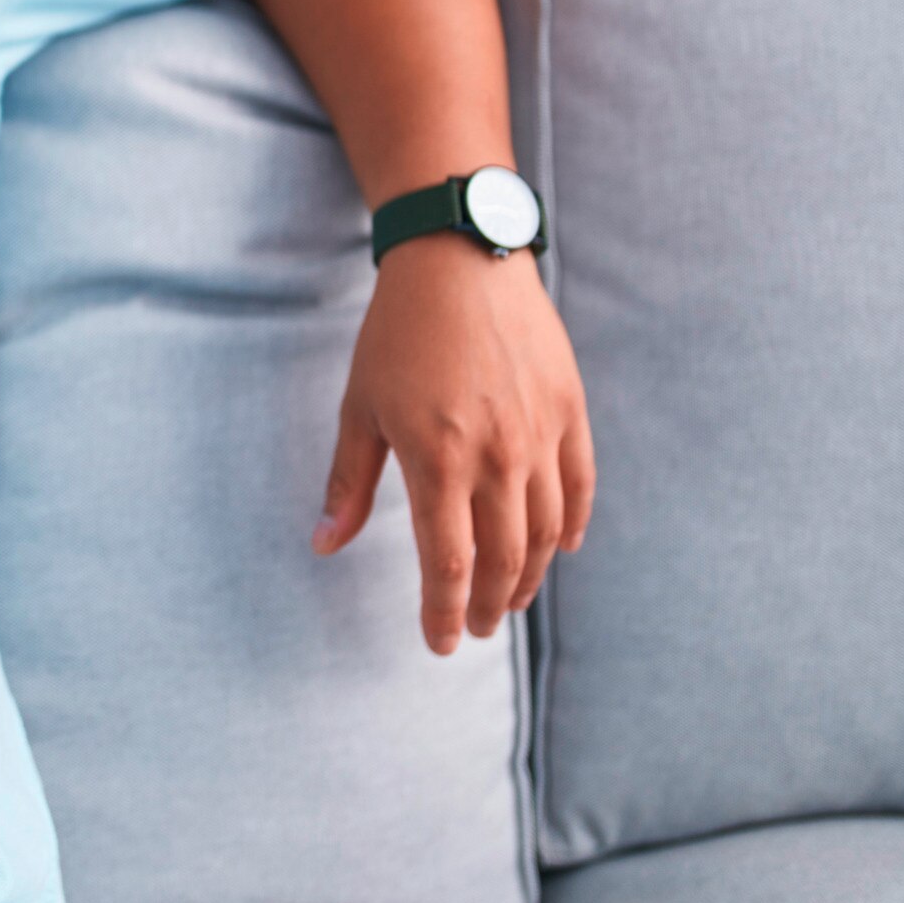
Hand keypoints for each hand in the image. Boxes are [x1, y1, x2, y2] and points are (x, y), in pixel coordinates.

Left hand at [310, 234, 594, 653]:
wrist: (461, 258)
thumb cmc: (396, 334)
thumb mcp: (359, 407)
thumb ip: (347, 483)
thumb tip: (323, 544)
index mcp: (438, 458)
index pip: (448, 563)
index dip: (442, 612)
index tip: (438, 644)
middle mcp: (497, 455)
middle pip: (505, 559)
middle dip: (487, 606)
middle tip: (474, 628)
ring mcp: (541, 433)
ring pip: (546, 532)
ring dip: (530, 577)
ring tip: (510, 600)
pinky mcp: (570, 410)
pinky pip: (579, 485)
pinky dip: (572, 525)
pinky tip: (562, 549)